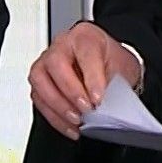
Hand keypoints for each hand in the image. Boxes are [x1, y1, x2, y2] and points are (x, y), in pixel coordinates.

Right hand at [28, 21, 143, 139]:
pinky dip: (54, 116)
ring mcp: (47, 61)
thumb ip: (112, 86)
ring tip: (77, 120)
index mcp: (86, 36)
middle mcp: (63, 45)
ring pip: (40, 80)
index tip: (98, 99)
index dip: (91, 78)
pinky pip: (39, 98)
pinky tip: (69, 126)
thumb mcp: (122, 70)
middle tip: (86, 109)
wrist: (108, 65)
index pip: (85, 52)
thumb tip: (105, 108)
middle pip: (56, 63)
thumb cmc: (113, 63)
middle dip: (70, 91)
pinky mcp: (40, 81)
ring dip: (58, 105)